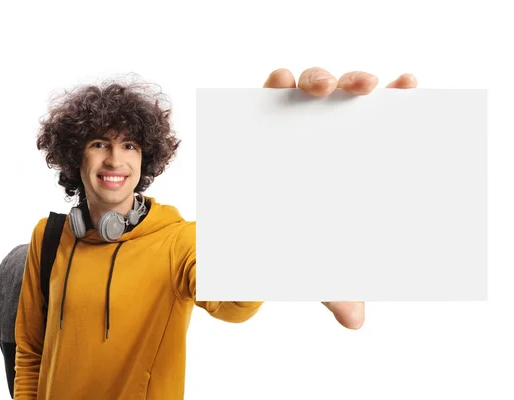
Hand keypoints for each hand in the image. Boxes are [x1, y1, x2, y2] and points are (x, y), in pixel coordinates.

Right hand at [263, 67, 417, 329]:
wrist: (244, 241)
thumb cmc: (290, 246)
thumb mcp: (317, 266)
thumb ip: (338, 288)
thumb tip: (355, 322)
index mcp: (349, 162)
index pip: (378, 123)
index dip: (397, 100)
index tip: (410, 86)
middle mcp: (326, 137)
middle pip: (348, 96)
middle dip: (358, 80)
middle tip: (364, 87)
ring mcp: (295, 124)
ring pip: (312, 86)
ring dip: (319, 76)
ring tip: (320, 88)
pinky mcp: (261, 122)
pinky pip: (270, 92)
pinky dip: (277, 80)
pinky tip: (280, 81)